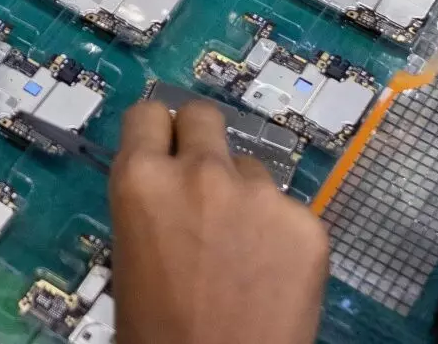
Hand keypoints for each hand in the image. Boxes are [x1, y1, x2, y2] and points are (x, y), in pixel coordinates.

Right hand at [109, 99, 329, 343]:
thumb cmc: (157, 331)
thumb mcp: (130, 255)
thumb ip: (152, 203)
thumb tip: (170, 184)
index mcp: (142, 180)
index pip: (148, 114)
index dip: (157, 134)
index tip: (164, 151)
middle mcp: (202, 171)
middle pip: (205, 116)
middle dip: (202, 141)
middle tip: (205, 183)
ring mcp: (261, 195)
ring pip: (253, 171)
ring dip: (246, 198)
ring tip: (243, 252)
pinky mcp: (307, 223)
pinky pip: (290, 213)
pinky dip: (281, 237)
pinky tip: (272, 276)